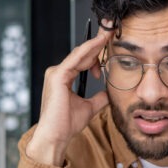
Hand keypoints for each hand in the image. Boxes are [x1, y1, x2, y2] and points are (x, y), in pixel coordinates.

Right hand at [26, 22, 112, 165]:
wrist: (55, 137)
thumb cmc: (67, 124)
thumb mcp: (89, 107)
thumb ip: (99, 98)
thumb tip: (110, 92)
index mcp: (63, 78)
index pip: (83, 60)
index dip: (97, 51)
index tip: (110, 42)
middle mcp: (58, 72)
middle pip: (82, 54)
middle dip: (98, 42)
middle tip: (111, 29)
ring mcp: (56, 73)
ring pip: (80, 54)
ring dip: (95, 43)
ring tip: (108, 32)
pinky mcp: (57, 76)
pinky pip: (76, 59)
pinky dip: (88, 49)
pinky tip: (99, 42)